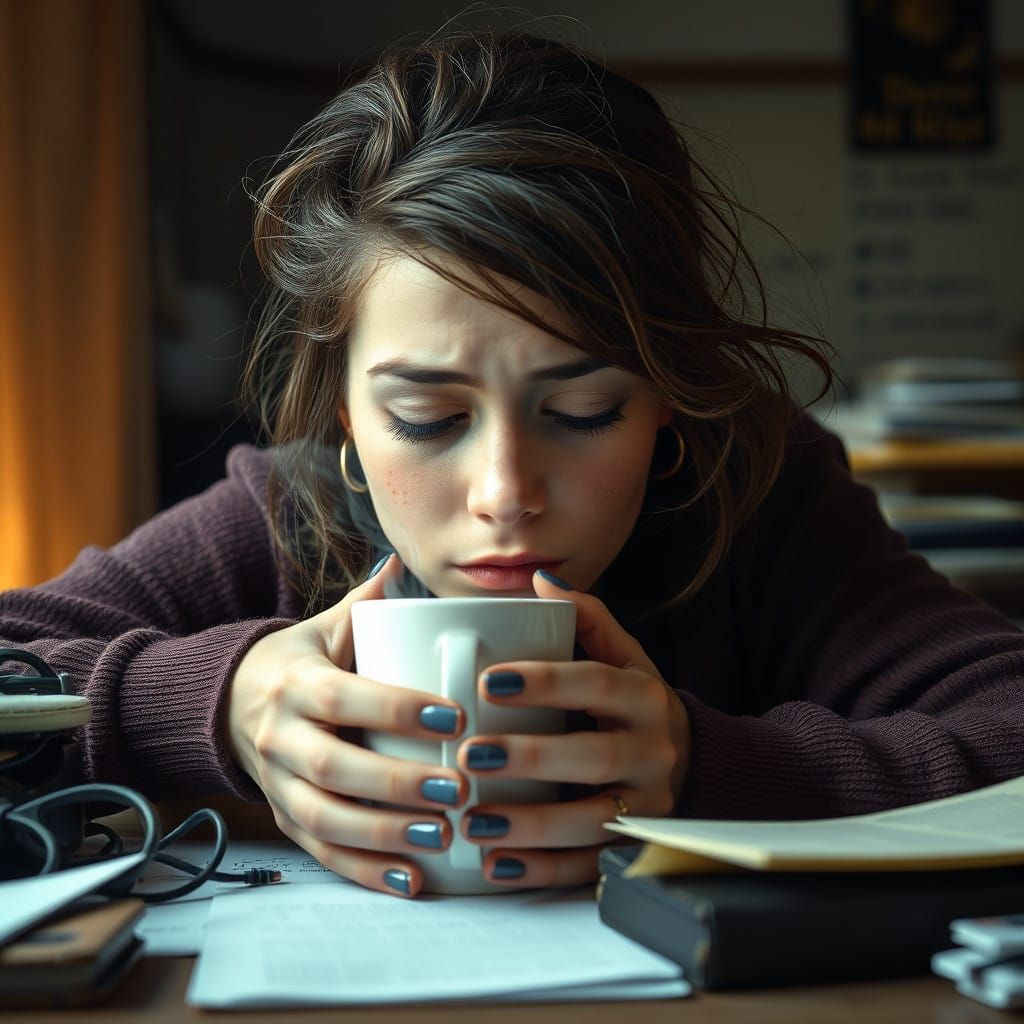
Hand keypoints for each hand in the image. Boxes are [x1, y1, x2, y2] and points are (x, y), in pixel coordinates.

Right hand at [226, 555, 469, 897]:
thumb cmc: (297, 662)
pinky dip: (364, 871)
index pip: (344, 697)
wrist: (226, 704)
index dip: (396, 709)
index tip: (454, 717)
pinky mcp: (283, 819)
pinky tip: (412, 880)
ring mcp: (277, 784)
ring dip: (385, 834)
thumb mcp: (323, 628)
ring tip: (443, 837)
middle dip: (397, 782)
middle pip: (334, 766)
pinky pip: (321, 853)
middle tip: (459, 789)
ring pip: (326, 818)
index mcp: (296, 682)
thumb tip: (408, 559)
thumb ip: (368, 602)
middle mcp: (280, 736)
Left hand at [458, 570, 690, 887]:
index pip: (597, 683)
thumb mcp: (626, 658)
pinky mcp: (634, 846)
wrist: (696, 764)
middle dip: (530, 757)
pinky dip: (543, 870)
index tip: (489, 680)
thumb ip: (587, 619)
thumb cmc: (636, 704)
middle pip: (593, 756)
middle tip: (470, 756)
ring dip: (530, 824)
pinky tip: (495, 865)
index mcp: (645, 696)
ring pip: (592, 819)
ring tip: (474, 821)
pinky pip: (591, 865)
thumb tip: (540, 580)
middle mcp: (654, 751)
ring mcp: (648, 805)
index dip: (546, 681)